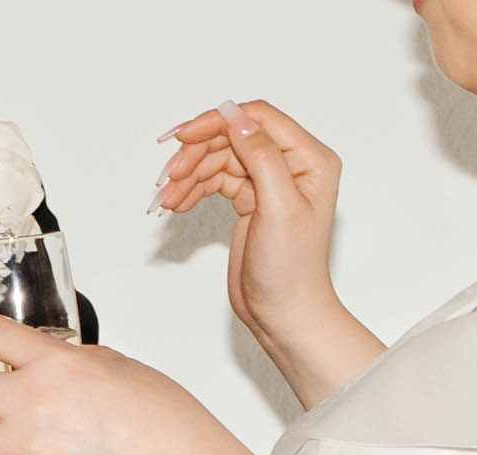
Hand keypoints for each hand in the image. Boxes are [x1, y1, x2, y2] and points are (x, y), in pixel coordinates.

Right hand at [155, 99, 342, 337]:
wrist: (283, 313)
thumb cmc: (293, 271)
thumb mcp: (279, 208)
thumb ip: (262, 157)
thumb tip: (237, 119)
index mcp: (309, 159)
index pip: (258, 120)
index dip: (218, 122)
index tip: (184, 137)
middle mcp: (290, 165)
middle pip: (233, 137)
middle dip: (197, 153)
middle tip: (170, 175)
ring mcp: (267, 182)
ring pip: (219, 159)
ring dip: (189, 175)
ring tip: (167, 198)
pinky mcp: (248, 200)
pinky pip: (215, 181)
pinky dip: (192, 189)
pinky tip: (176, 203)